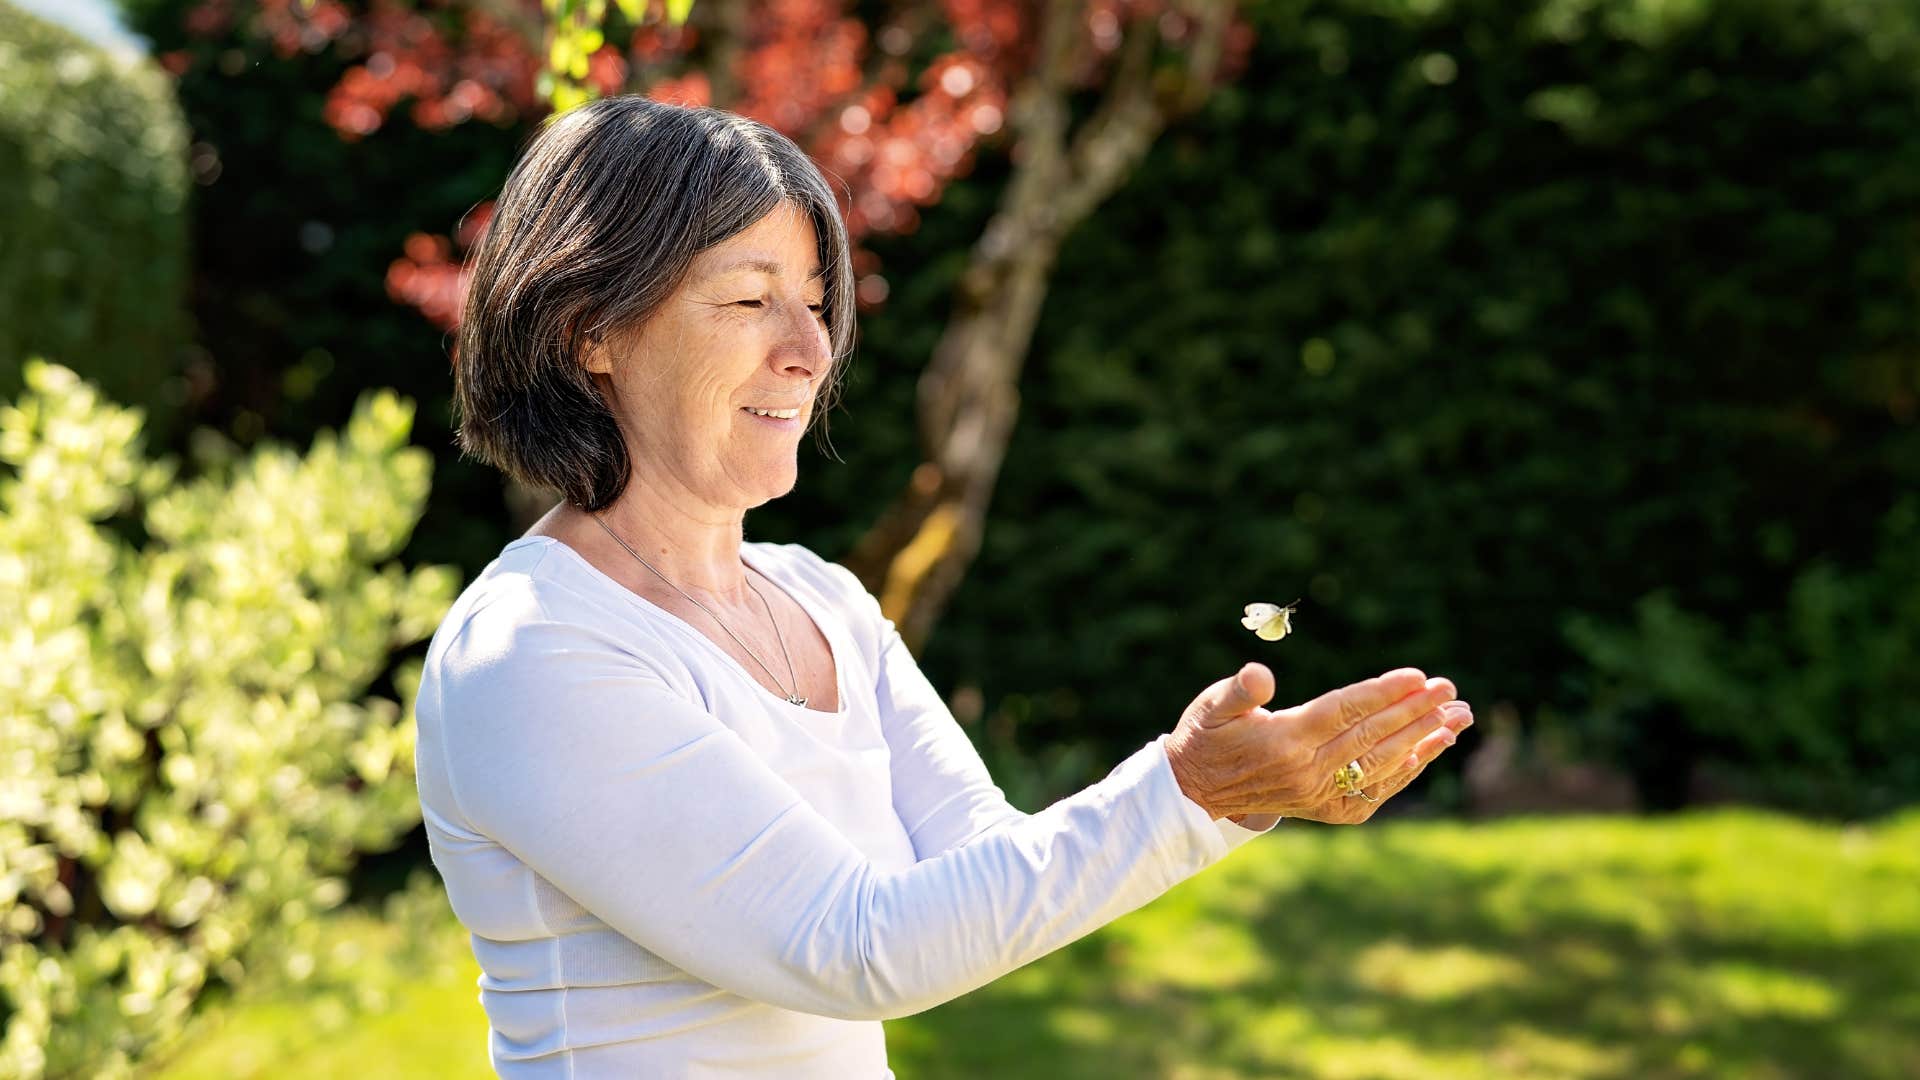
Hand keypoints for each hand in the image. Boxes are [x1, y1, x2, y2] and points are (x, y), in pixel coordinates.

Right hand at [1164, 662, 1472, 820]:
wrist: (1195, 792)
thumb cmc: (1206, 735)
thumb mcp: (1212, 705)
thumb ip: (1240, 690)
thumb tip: (1260, 675)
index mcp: (1284, 739)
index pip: (1345, 711)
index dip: (1383, 693)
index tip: (1418, 676)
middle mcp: (1307, 771)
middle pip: (1372, 736)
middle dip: (1415, 711)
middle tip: (1450, 690)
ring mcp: (1319, 794)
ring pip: (1381, 764)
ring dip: (1424, 741)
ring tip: (1458, 719)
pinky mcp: (1326, 809)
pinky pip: (1375, 790)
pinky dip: (1406, 771)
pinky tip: (1430, 750)